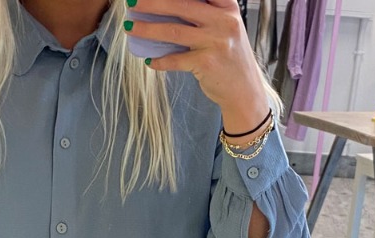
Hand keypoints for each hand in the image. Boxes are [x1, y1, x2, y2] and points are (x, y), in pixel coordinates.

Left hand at [123, 0, 266, 113]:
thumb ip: (205, 15)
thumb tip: (167, 8)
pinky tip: (149, 61)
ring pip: (174, 32)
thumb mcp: (225, 27)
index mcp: (227, 7)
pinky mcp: (207, 63)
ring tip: (130, 27)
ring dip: (147, 29)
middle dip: (152, 3)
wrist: (245, 91)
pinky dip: (160, 61)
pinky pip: (176, 60)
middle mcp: (223, 21)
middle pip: (181, 5)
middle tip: (132, 2)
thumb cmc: (230, 58)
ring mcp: (215, 42)